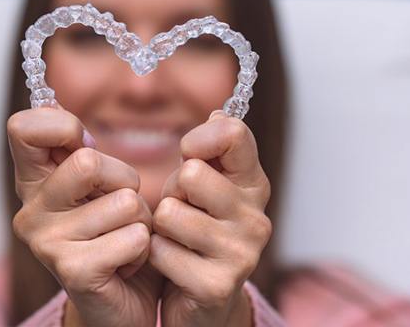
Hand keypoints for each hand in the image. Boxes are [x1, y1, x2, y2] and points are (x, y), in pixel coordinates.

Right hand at [7, 106, 163, 326]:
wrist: (126, 299)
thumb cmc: (116, 233)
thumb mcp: (100, 185)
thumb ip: (80, 149)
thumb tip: (53, 103)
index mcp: (35, 182)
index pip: (24, 128)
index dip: (62, 126)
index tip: (84, 145)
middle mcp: (31, 210)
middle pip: (89, 160)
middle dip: (124, 180)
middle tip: (120, 206)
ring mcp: (47, 243)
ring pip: (124, 201)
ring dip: (141, 219)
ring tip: (125, 237)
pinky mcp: (73, 271)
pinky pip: (133, 237)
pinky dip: (144, 247)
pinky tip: (127, 262)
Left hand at [148, 110, 271, 326]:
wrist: (199, 297)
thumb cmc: (195, 230)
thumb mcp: (201, 186)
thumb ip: (210, 151)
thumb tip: (218, 112)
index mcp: (253, 185)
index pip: (233, 134)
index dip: (199, 138)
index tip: (189, 154)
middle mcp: (256, 217)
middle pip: (192, 174)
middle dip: (173, 192)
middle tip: (181, 211)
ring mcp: (241, 253)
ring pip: (169, 213)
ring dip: (160, 227)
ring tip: (176, 238)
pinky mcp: (218, 285)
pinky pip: (159, 251)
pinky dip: (154, 256)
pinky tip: (172, 265)